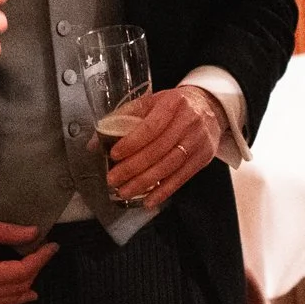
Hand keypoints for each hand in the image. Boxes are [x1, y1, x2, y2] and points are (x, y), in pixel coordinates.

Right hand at [0, 211, 55, 303]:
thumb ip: (5, 231)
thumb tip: (32, 232)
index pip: (21, 271)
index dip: (40, 259)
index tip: (52, 246)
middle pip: (16, 288)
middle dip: (35, 271)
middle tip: (45, 254)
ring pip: (5, 301)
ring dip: (25, 289)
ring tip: (38, 279)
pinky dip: (9, 299)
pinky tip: (18, 295)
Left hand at [103, 85, 226, 209]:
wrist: (209, 107)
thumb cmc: (174, 106)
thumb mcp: (151, 102)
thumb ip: (122, 119)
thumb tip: (94, 144)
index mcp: (173, 103)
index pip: (151, 126)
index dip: (132, 143)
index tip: (113, 155)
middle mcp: (189, 121)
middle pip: (159, 149)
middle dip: (133, 167)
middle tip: (114, 180)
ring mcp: (198, 141)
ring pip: (169, 166)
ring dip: (145, 182)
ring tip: (125, 192)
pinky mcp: (203, 157)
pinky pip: (182, 178)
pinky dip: (164, 191)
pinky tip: (148, 200)